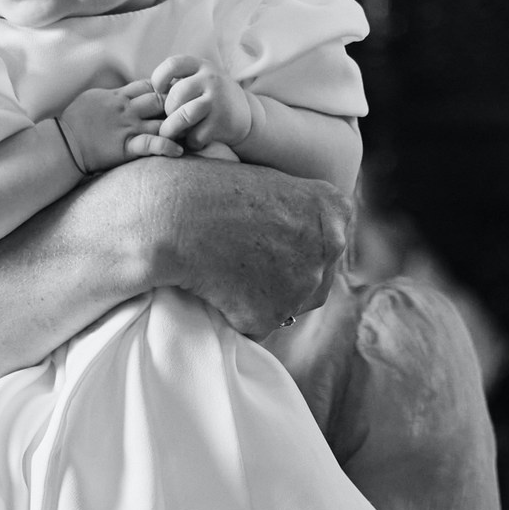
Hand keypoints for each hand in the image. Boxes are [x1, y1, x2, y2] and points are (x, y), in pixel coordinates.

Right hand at [57, 81, 179, 171]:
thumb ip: (112, 94)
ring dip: (178, 125)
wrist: (64, 143)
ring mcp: (128, 127)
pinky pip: (151, 144)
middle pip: (160, 100)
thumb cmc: (75, 121)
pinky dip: (167, 147)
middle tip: (191, 110)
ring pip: (161, 121)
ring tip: (193, 130)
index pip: (149, 85)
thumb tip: (123, 91)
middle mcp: (127, 109)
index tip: (177, 91)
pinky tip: (179, 150)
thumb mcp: (93, 98)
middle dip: (177, 103)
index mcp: (119, 96)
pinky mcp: (126, 146)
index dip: (166, 87)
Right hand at [128, 160, 350, 335]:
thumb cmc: (211, 186)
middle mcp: (330, 248)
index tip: (266, 236)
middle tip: (244, 257)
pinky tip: (215, 288)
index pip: (328, 242)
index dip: (295, 244)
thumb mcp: (271, 183)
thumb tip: (297, 237)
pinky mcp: (271, 316)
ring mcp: (304, 285)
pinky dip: (236, 314)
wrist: (173, 212)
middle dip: (285, 274)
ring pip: (289, 305)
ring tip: (227, 270)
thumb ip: (297, 212)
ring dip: (262, 296)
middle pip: (315, 277)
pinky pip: (257, 326)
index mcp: (335, 210)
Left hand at [149, 54, 254, 152]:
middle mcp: (211, 79)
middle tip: (167, 118)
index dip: (159, 78)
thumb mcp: (198, 80)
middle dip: (167, 110)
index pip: (173, 64)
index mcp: (200, 66)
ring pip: (184, 115)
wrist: (245, 115)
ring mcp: (217, 100)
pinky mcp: (222, 122)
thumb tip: (142, 95)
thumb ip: (176, 82)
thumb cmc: (209, 98)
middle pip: (176, 94)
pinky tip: (192, 140)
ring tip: (170, 133)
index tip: (158, 91)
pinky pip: (196, 135)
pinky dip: (190, 141)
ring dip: (172, 128)